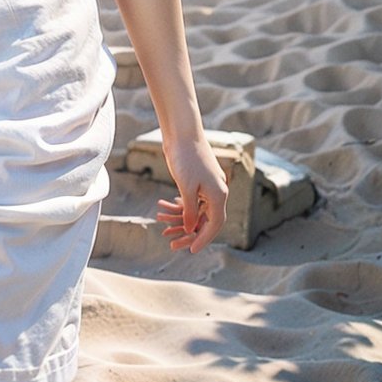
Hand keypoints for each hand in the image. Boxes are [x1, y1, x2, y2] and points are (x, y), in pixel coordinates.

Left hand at [157, 135, 229, 252]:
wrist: (182, 131)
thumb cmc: (185, 156)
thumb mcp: (186, 186)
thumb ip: (189, 210)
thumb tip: (190, 229)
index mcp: (219, 195)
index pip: (215, 225)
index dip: (203, 239)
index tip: (191, 250)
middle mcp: (217, 191)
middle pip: (207, 220)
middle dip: (190, 233)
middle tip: (173, 244)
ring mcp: (208, 185)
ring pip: (197, 210)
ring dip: (181, 218)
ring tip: (162, 224)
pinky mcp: (198, 180)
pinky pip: (193, 199)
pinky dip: (181, 205)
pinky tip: (166, 207)